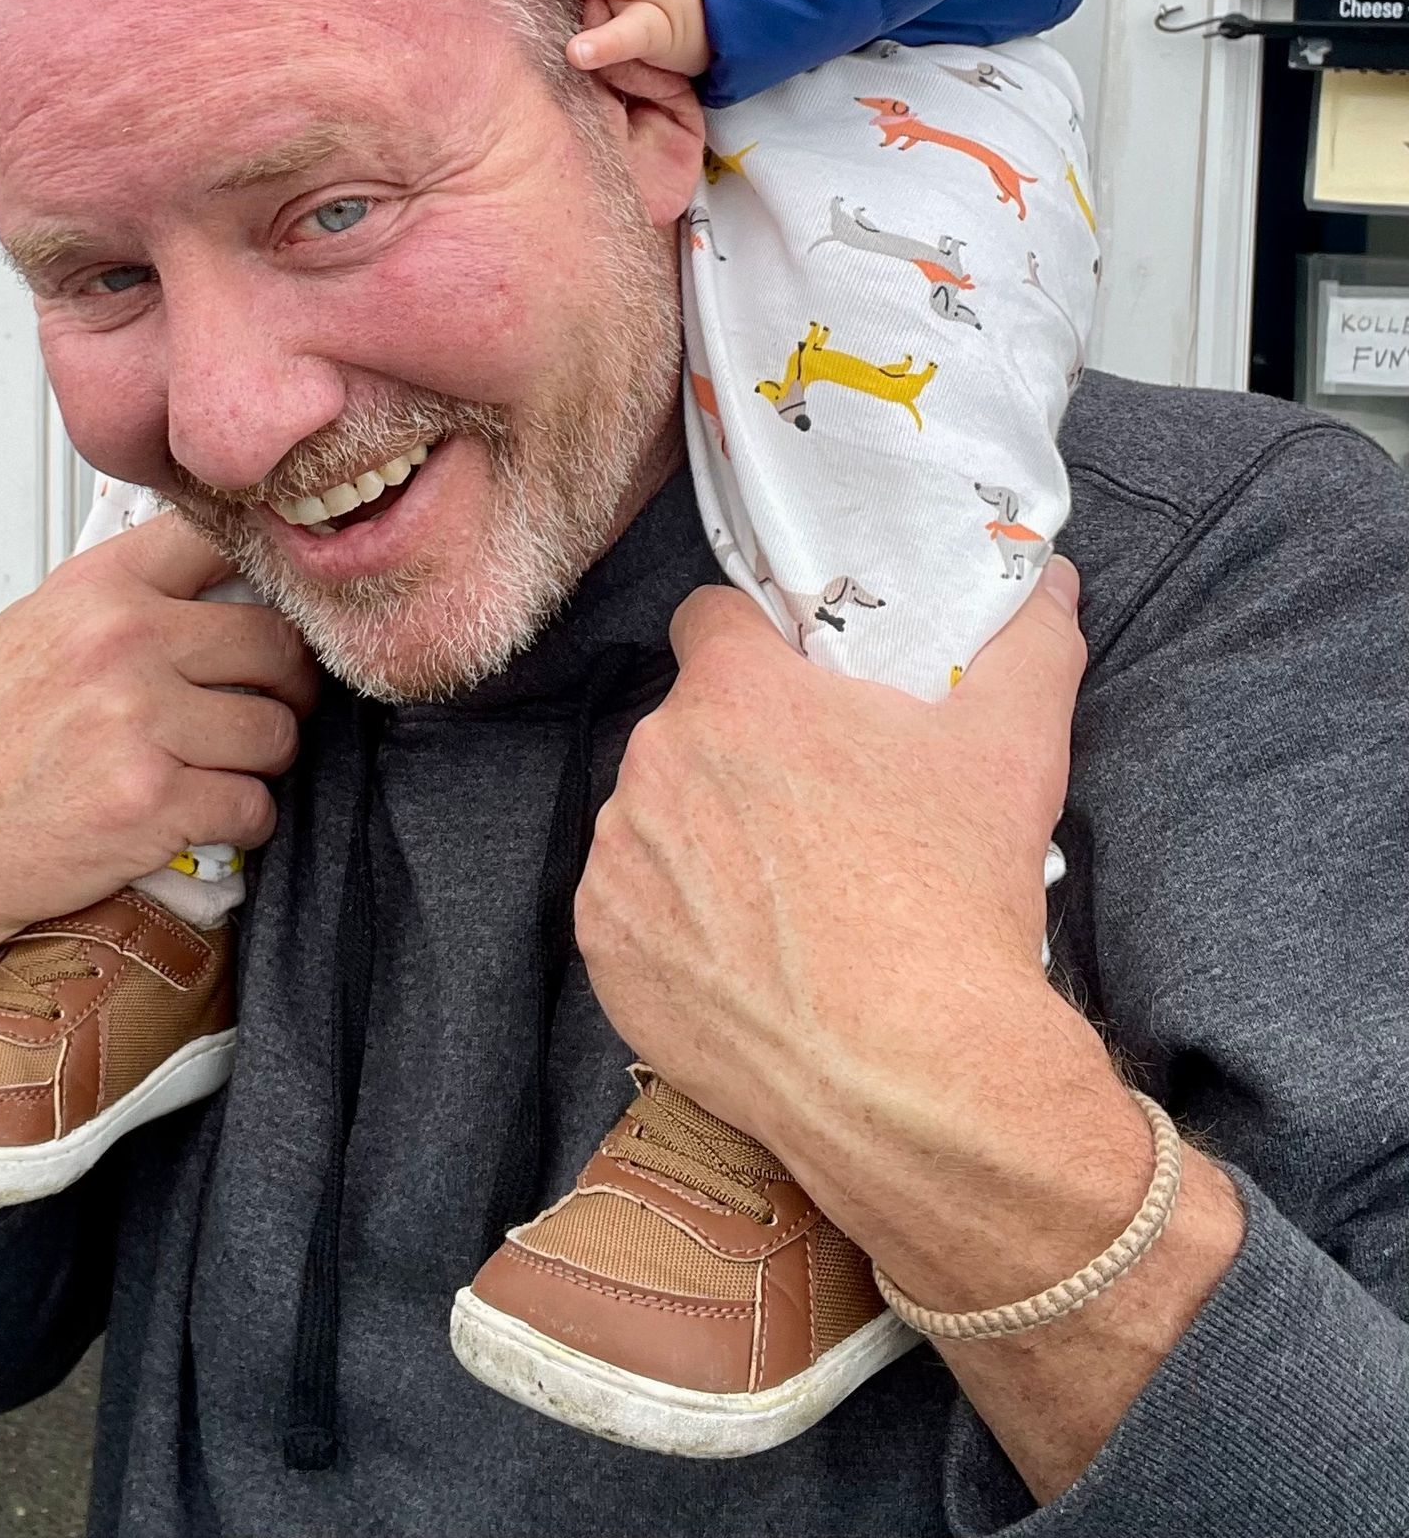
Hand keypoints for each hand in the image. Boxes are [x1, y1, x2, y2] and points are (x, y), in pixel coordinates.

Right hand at [0, 516, 316, 1081]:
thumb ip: (120, 603)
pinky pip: (254, 805)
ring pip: (275, 731)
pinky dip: (244, 822)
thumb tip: (217, 583)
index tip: (277, 610)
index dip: (266, 577)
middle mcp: (122, 641)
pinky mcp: (152, 802)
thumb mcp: (33, 636)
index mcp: (95, 589)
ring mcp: (139, 720)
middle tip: (268, 707)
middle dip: (286, 685)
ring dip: (262, 761)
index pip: (222, 539)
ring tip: (223, 771)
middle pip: (275, 643)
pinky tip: (205, 820)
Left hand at [576, 563, 1083, 1175]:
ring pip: (654, 816)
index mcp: (734, 693)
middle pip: (689, 726)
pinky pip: (629, 907)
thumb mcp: (1015, 752)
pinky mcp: (603, 948)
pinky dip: (673, 922)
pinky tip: (744, 954)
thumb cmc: (953, 900)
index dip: (753, 643)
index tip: (794, 687)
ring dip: (701, 836)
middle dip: (740, 751)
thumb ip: (1030, 645)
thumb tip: (1053, 579)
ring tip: (785, 894)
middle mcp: (654, 762)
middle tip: (816, 809)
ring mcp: (618, 860)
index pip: (710, 619)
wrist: (911, 1076)